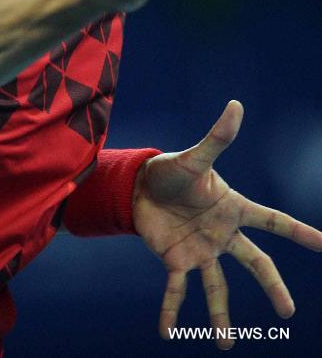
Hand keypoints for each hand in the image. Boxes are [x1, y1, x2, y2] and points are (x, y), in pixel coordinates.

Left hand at [132, 100, 321, 349]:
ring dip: (220, 316)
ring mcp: (201, 250)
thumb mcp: (194, 157)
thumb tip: (236, 105)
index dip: (300, 233)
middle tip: (287, 313)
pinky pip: (176, 290)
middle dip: (272, 287)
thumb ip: (217, 138)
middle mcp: (222, 234)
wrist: (140, 185)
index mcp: (233, 208)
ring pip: (217, 287)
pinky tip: (166, 333)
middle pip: (255, 263)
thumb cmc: (172, 170)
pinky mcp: (175, 260)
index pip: (273, 222)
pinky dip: (171, 312)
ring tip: (224, 344)